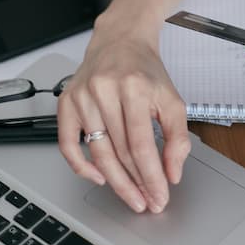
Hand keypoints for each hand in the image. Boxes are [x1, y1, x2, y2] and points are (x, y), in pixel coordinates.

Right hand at [57, 24, 189, 214]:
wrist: (120, 41)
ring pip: (97, 152)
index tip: (159, 196)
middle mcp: (105, 90)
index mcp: (135, 87)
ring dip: (115, 181)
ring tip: (130, 196)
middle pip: (119, 151)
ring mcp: (82, 97)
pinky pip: (68, 144)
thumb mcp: (171, 98)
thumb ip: (178, 136)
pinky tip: (99, 178)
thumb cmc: (145, 71)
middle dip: (135, 183)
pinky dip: (81, 166)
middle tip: (146, 203)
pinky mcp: (66, 102)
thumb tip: (172, 172)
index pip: (142, 144)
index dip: (151, 176)